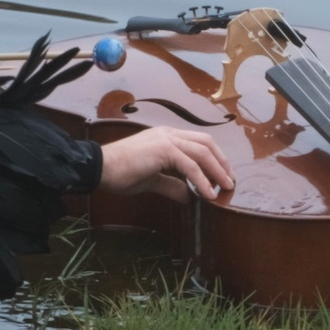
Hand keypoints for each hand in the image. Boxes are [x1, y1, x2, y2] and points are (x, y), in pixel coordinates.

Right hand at [98, 127, 233, 202]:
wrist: (100, 168)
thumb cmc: (120, 173)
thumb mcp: (151, 181)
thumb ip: (171, 185)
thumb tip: (188, 196)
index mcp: (166, 137)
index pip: (198, 142)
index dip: (214, 157)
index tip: (222, 175)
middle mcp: (168, 134)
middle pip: (206, 143)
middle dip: (221, 162)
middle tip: (229, 181)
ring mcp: (166, 139)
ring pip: (202, 152)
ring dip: (217, 171)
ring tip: (225, 188)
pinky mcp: (163, 150)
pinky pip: (191, 166)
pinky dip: (202, 180)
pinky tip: (208, 194)